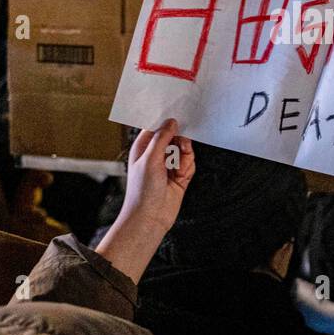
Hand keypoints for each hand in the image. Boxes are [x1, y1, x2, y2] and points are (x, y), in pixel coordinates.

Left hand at [95, 118, 194, 282]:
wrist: (150, 218)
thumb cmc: (143, 191)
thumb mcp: (150, 159)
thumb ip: (162, 138)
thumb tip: (172, 122)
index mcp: (143, 147)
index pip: (157, 127)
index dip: (167, 122)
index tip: (179, 116)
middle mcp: (156, 154)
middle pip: (175, 137)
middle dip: (181, 142)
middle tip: (182, 147)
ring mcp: (168, 165)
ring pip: (185, 149)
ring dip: (185, 157)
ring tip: (178, 169)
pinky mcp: (179, 175)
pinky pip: (190, 162)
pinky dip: (189, 168)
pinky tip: (181, 177)